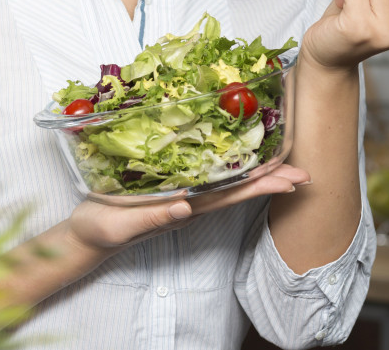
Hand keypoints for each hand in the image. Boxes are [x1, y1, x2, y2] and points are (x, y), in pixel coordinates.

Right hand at [63, 163, 309, 250]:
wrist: (85, 236)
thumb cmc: (100, 230)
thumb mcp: (119, 224)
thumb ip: (151, 217)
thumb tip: (187, 207)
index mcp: (183, 208)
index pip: (231, 197)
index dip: (261, 187)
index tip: (290, 180)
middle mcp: (190, 201)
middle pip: (238, 189)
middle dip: (271, 179)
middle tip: (304, 170)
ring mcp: (182, 194)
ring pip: (227, 181)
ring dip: (257, 172)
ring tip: (285, 161)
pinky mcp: (169, 185)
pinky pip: (206, 173)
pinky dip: (228, 163)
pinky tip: (238, 153)